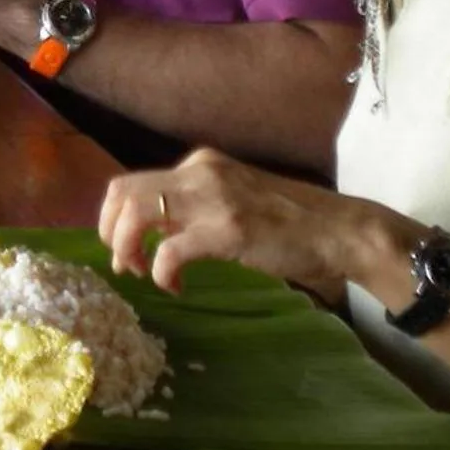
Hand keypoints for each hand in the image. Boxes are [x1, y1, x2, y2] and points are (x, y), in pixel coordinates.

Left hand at [98, 149, 400, 297]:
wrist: (339, 230)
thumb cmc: (288, 221)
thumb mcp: (233, 198)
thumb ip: (196, 205)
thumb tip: (156, 231)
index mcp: (199, 163)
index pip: (131, 182)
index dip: (114, 217)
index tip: (121, 247)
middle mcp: (199, 171)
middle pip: (123, 193)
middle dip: (111, 232)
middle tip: (123, 265)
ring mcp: (213, 198)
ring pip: (137, 215)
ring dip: (127, 249)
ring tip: (140, 274)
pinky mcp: (227, 230)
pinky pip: (169, 251)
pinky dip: (160, 271)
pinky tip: (174, 286)